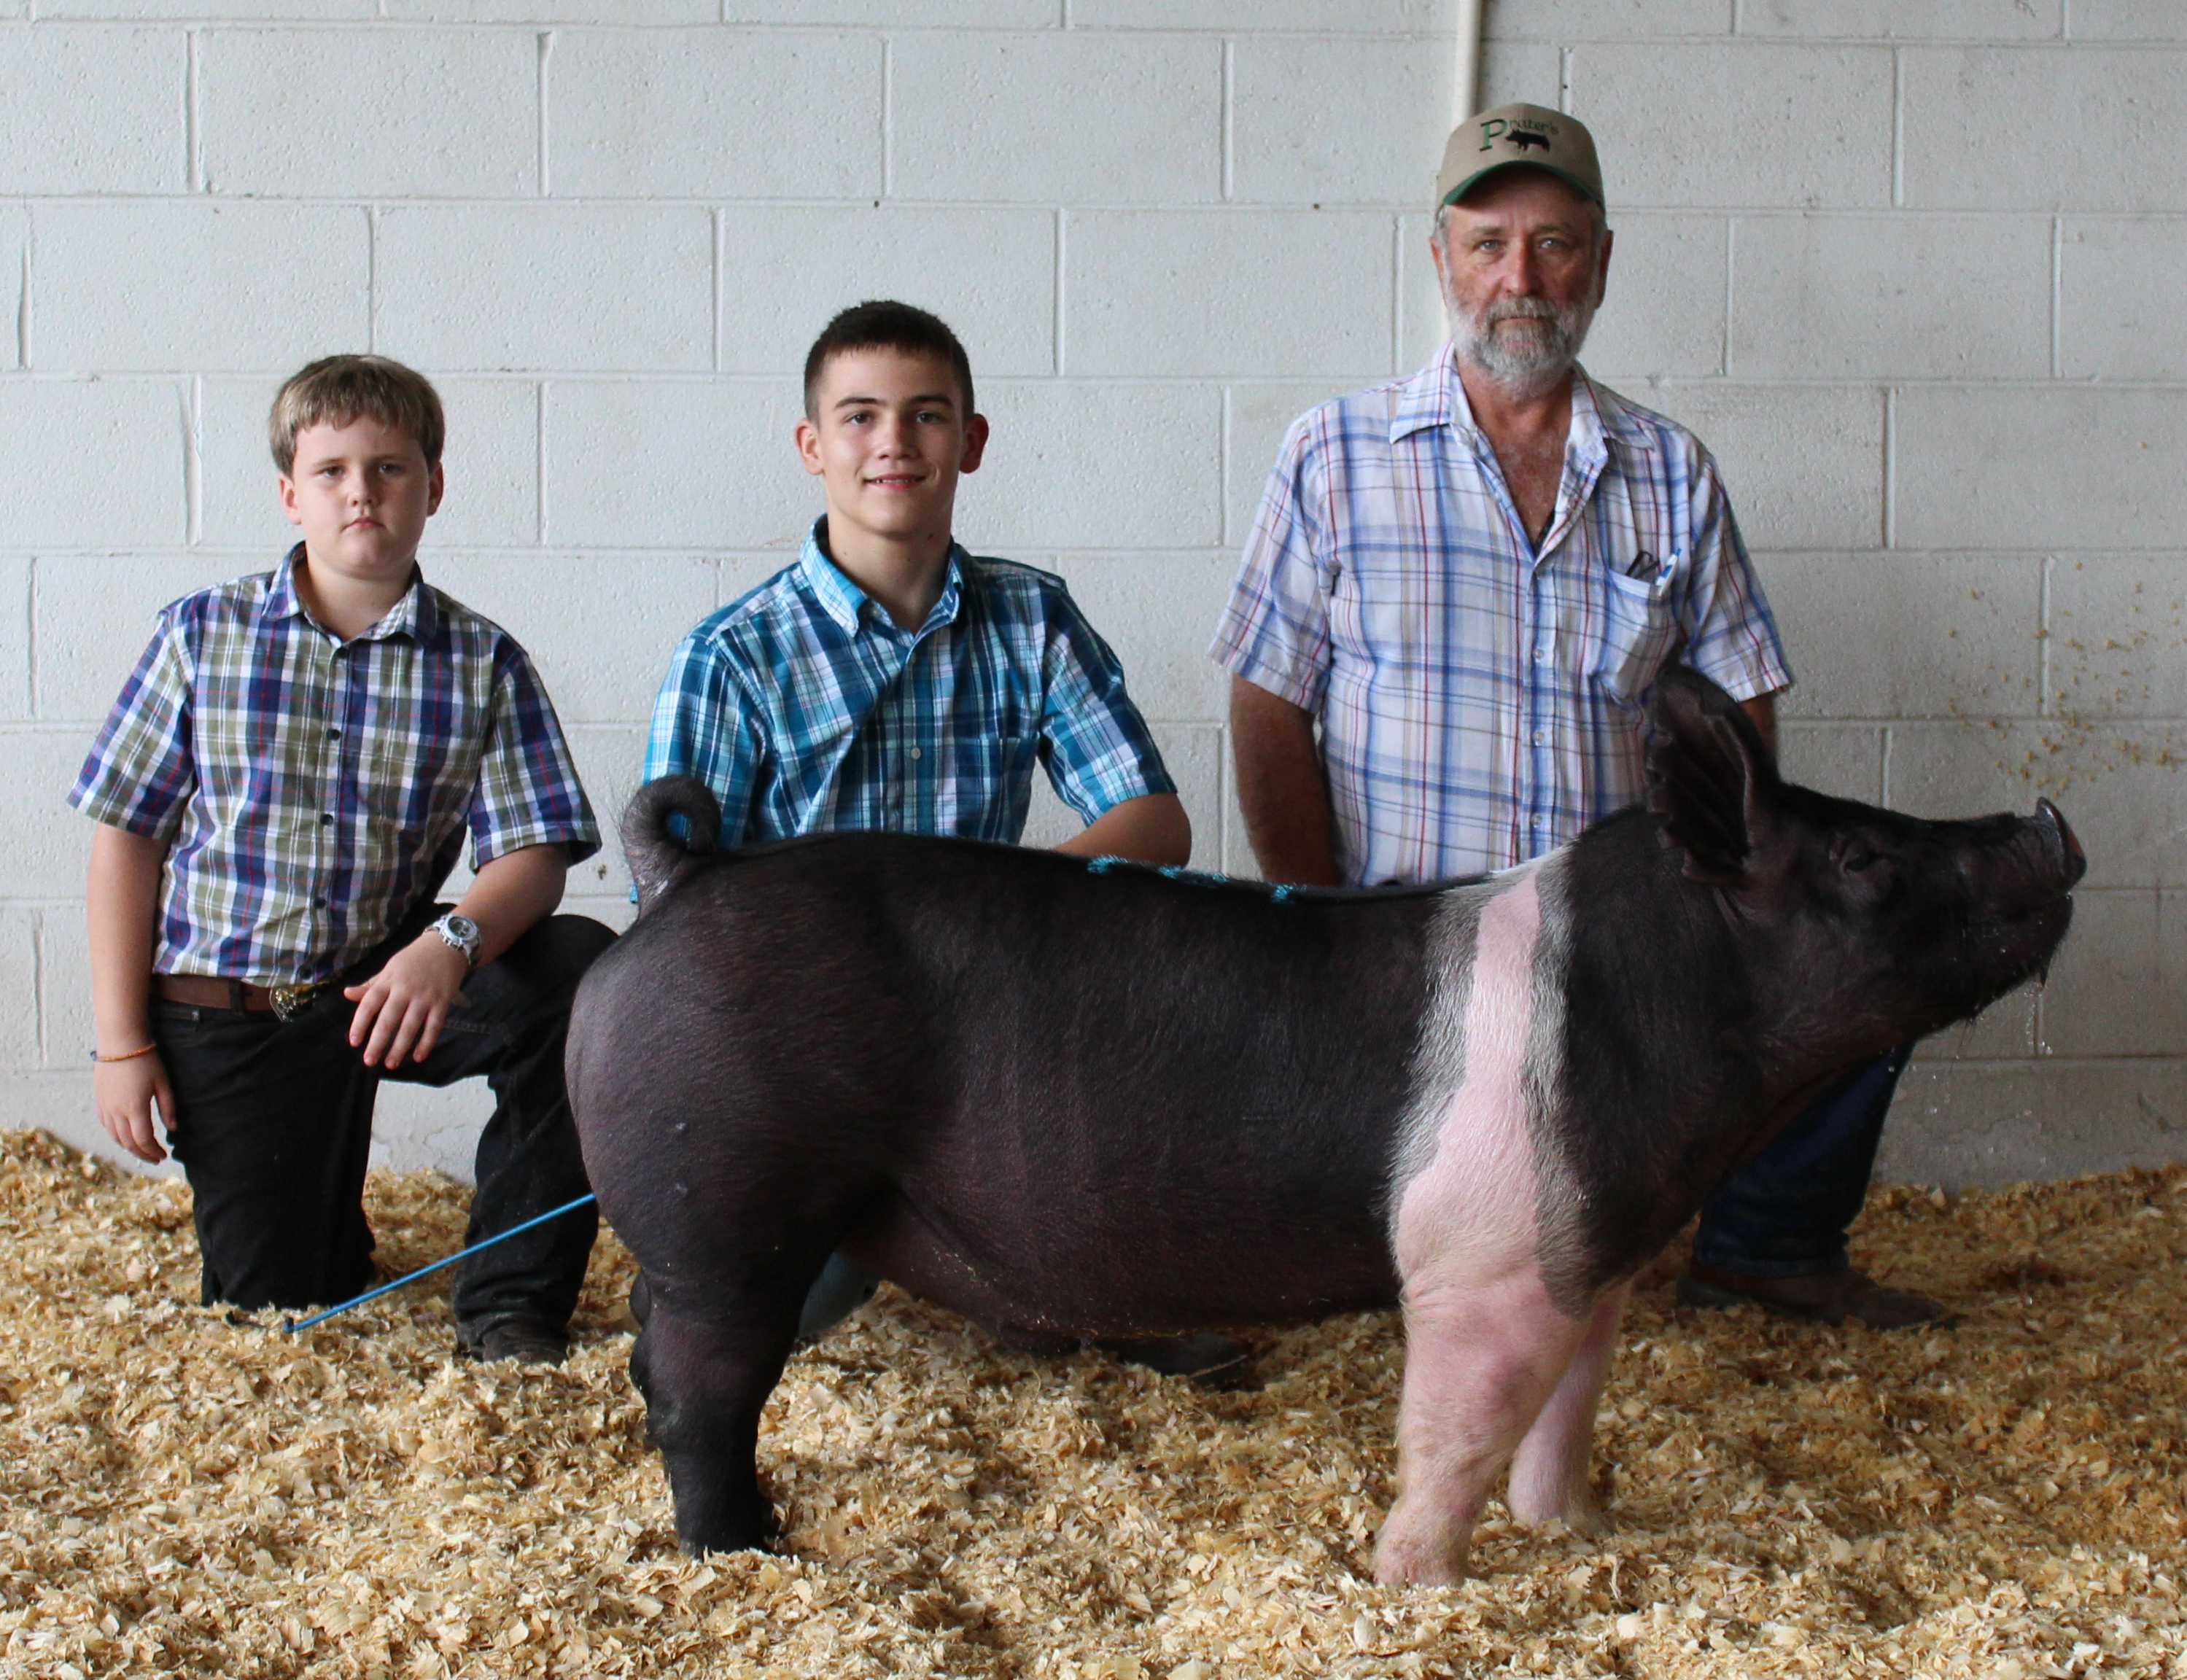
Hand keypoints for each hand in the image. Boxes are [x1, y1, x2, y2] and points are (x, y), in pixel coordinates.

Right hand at [94, 1051, 175, 1164]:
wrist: (120, 1044)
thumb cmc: (145, 1061)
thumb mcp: (163, 1083)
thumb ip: (168, 1107)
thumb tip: (173, 1128)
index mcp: (134, 1108)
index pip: (143, 1140)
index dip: (153, 1151)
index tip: (163, 1156)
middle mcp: (116, 1112)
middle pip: (128, 1143)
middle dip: (142, 1154)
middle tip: (155, 1158)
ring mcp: (105, 1107)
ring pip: (115, 1136)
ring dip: (129, 1147)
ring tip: (143, 1150)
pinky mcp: (99, 1101)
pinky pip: (106, 1126)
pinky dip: (116, 1136)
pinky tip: (126, 1136)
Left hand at [344, 934, 469, 1069]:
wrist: (448, 946)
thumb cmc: (415, 958)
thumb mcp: (390, 968)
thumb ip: (371, 985)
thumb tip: (347, 994)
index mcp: (389, 980)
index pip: (369, 1004)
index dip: (360, 1023)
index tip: (354, 1041)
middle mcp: (405, 990)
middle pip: (388, 1019)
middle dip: (378, 1042)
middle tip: (369, 1060)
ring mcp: (425, 997)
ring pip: (410, 1026)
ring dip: (400, 1047)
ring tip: (390, 1064)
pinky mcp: (442, 1003)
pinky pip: (434, 1026)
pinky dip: (426, 1043)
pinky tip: (418, 1057)